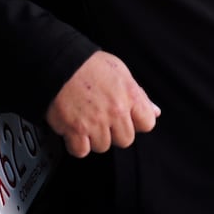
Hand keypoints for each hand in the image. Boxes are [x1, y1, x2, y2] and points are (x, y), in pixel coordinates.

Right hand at [45, 51, 159, 157]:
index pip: (147, 123)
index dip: (136, 122)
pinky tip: (73, 130)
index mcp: (129, 95)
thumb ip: (139, 95)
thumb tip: (155, 112)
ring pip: (103, 146)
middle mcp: (115, 111)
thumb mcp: (120, 72)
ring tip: (85, 120)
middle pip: (125, 140)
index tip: (125, 117)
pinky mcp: (75, 130)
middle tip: (101, 118)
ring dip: (94, 137)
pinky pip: (81, 151)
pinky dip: (76, 144)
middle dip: (114, 132)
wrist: (58, 63)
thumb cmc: (88, 64)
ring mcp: (95, 122)